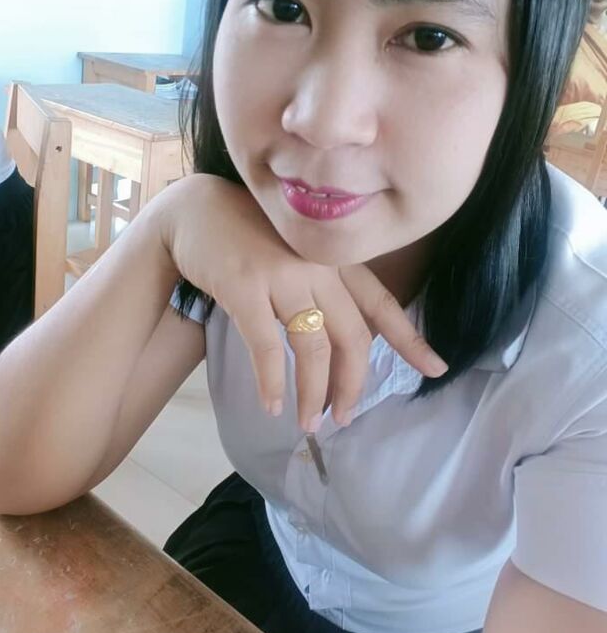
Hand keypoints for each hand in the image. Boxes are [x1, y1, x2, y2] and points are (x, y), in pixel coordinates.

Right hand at [158, 175, 447, 431]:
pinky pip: (266, 346)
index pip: (381, 303)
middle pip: (352, 336)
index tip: (436, 369)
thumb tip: (347, 338)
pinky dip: (272, 382)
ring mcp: (282, 274)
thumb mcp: (299, 252)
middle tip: (343, 417)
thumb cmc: (250, 234)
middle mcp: (318, 265)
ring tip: (307, 422)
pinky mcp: (245, 287)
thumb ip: (326, 284)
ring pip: (314, 347)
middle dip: (352, 384)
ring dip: (314, 393)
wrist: (197, 210)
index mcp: (336, 258)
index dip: (409, 340)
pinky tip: (272, 404)